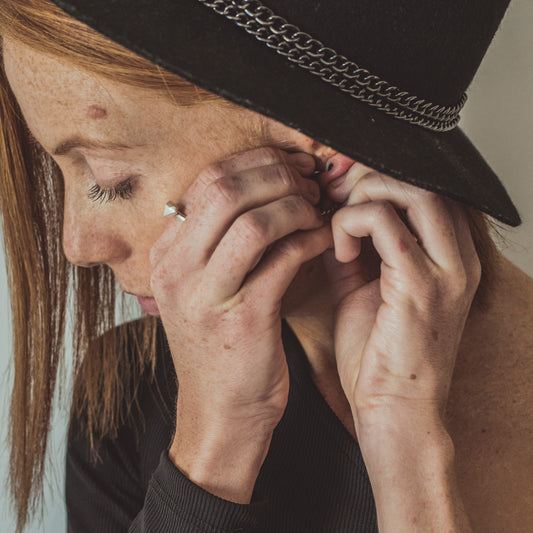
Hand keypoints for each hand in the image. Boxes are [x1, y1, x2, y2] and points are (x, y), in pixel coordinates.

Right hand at [149, 147, 331, 500]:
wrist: (220, 413)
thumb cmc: (221, 347)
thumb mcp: (204, 288)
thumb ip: (222, 242)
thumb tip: (265, 193)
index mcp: (167, 253)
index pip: (209, 180)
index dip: (256, 163)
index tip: (289, 166)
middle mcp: (177, 268)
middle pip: (227, 188)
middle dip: (278, 176)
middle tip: (308, 184)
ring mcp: (205, 293)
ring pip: (254, 219)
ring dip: (296, 206)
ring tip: (316, 212)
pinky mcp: (242, 318)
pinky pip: (282, 258)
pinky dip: (310, 240)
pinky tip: (323, 241)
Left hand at [323, 169, 481, 433]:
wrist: (393, 408)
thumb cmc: (378, 353)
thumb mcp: (362, 287)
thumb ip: (352, 247)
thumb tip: (326, 213)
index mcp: (448, 256)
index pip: (423, 189)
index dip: (378, 179)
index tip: (338, 190)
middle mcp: (458, 257)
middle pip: (420, 181)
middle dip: (368, 179)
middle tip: (332, 197)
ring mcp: (446, 270)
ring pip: (410, 192)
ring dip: (362, 197)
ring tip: (335, 224)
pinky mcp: (421, 285)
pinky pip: (386, 225)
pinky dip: (353, 226)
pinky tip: (340, 254)